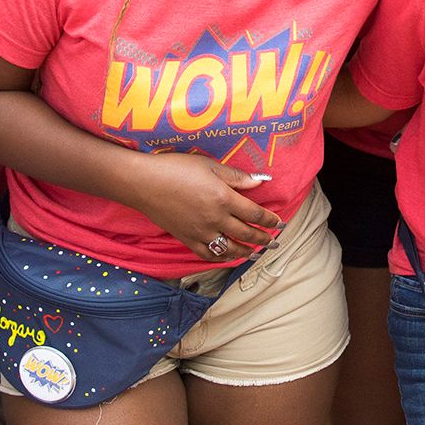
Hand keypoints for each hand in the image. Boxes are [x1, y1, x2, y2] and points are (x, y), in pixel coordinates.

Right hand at [134, 153, 282, 260]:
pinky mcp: (186, 239)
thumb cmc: (176, 168)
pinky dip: (221, 258)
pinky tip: (228, 257)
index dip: (270, 220)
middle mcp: (215, 219)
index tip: (280, 223)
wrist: (144, 183)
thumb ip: (236, 176)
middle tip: (275, 242)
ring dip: (246, 252)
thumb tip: (259, 182)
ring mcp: (200, 232)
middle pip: (246, 234)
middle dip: (264, 239)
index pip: (255, 213)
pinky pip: (208, 254)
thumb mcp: (209, 165)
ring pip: (229, 248)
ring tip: (256, 253)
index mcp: (223, 198)